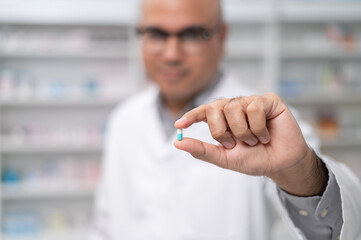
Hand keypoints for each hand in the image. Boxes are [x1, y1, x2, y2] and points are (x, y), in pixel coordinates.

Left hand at [174, 93, 327, 195]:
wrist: (280, 164)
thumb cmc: (253, 159)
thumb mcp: (224, 158)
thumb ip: (202, 150)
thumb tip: (177, 142)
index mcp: (223, 118)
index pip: (204, 111)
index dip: (191, 116)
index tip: (179, 125)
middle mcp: (235, 106)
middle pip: (215, 108)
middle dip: (222, 131)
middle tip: (234, 144)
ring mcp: (251, 101)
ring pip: (234, 108)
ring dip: (244, 133)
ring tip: (254, 141)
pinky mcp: (268, 100)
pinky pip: (254, 108)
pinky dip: (258, 128)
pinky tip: (266, 135)